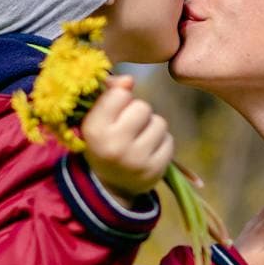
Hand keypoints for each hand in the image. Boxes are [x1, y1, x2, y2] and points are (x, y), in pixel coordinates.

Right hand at [82, 75, 174, 200]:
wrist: (107, 184)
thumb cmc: (102, 140)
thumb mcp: (94, 117)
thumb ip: (107, 91)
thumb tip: (129, 80)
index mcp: (95, 130)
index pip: (120, 94)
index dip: (119, 99)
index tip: (113, 113)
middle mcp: (114, 146)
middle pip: (142, 107)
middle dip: (137, 113)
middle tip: (127, 128)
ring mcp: (136, 161)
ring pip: (159, 123)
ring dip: (151, 127)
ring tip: (138, 139)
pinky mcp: (154, 170)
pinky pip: (169, 141)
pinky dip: (161, 142)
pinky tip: (147, 151)